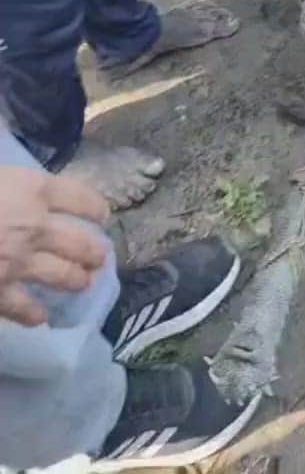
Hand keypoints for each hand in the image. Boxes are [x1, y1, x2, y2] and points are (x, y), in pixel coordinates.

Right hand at [0, 166, 108, 325]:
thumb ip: (11, 182)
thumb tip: (18, 178)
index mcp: (32, 189)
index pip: (79, 197)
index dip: (94, 207)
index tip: (101, 215)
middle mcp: (36, 226)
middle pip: (79, 241)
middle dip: (93, 251)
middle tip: (99, 257)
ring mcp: (19, 263)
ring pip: (63, 276)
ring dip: (76, 280)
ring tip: (82, 282)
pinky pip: (25, 309)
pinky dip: (34, 314)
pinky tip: (39, 318)